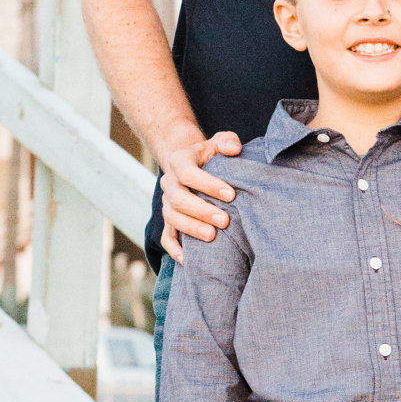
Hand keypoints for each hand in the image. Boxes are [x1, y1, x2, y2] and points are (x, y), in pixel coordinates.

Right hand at [159, 132, 242, 261]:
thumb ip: (227, 141)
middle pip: (178, 199)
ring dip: (191, 229)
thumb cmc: (211, 155)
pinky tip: (189, 260)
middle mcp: (169, 183)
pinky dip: (175, 250)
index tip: (231, 194)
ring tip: (212, 237)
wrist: (191, 164)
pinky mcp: (169, 222)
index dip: (208, 184)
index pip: (187, 173)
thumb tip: (234, 149)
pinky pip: (166, 238)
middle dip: (201, 211)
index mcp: (179, 162)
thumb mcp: (218, 142)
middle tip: (225, 220)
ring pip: (172, 219)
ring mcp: (167, 204)